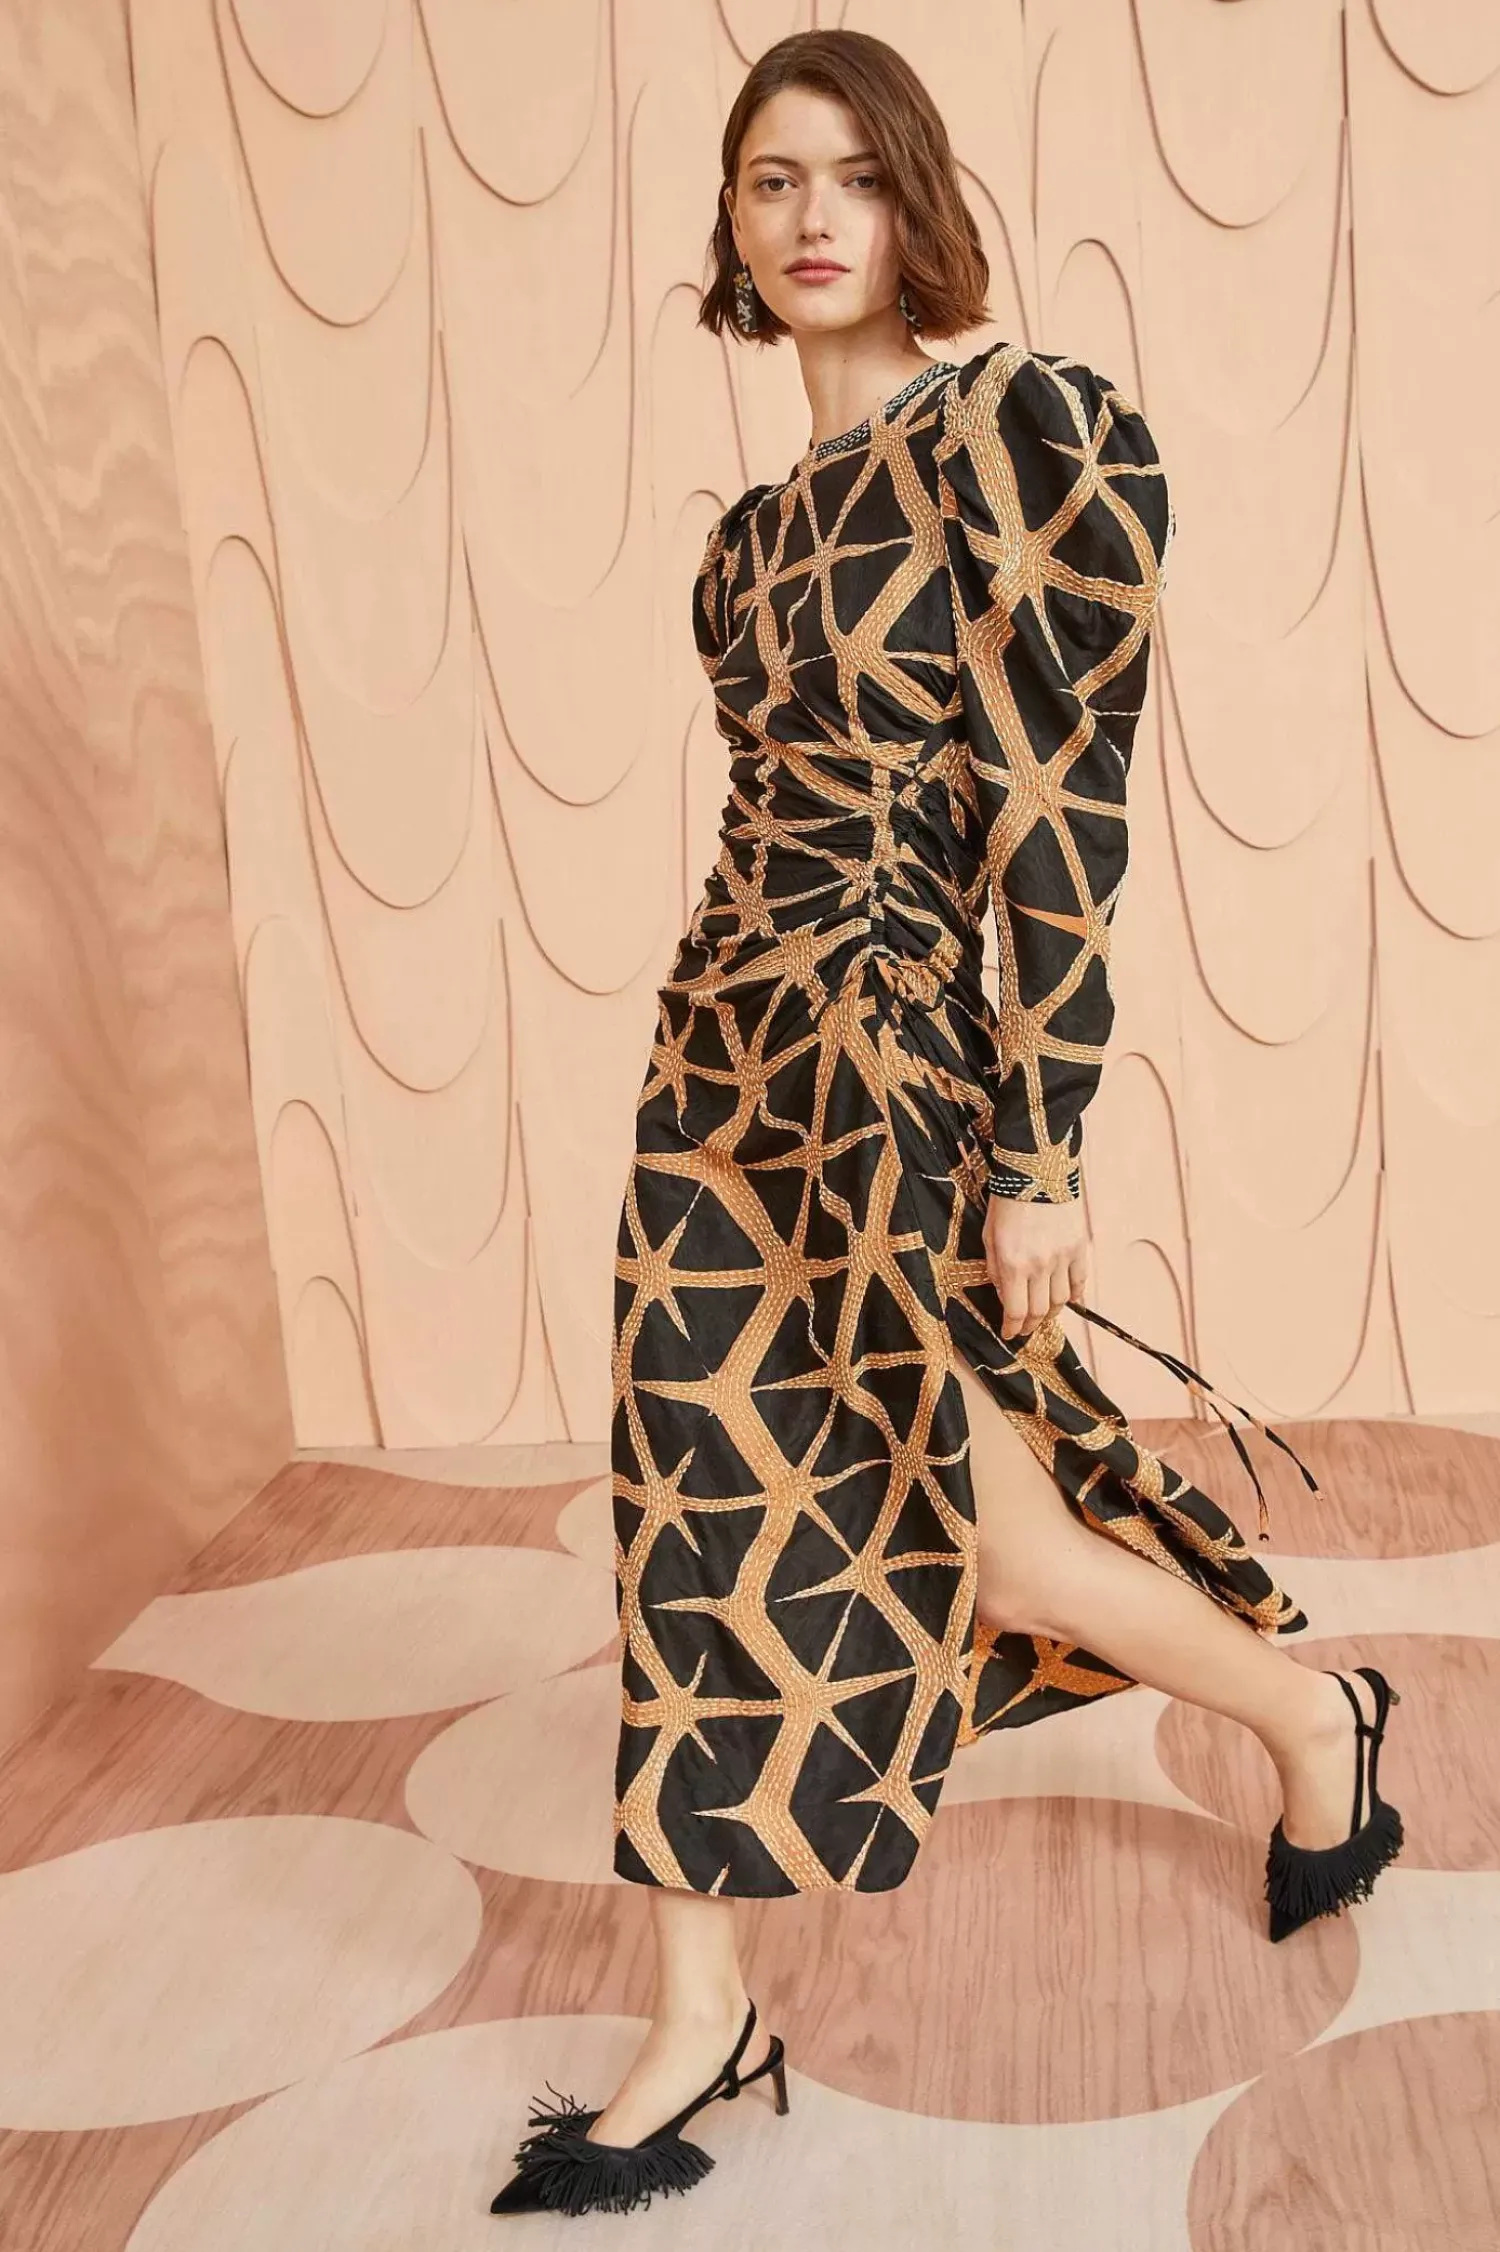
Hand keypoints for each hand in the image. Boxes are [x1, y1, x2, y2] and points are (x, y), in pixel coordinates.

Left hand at [982, 1193, 1089, 1340]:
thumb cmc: (1007, 1204)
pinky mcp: (1078, 1248)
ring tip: (1043, 1315)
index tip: (1009, 1333)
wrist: (1036, 1173)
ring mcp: (1062, 1258)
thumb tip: (1004, 1296)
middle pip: (1040, 1311)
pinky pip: (1079, 1281)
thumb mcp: (990, 1238)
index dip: (1012, 1327)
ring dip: (1052, 1314)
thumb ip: (996, 1271)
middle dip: (1030, 1325)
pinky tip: (1070, 1303)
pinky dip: (1075, 1297)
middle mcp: (1040, 1266)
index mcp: (1014, 1264)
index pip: (1015, 1310)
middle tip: (1024, 1328)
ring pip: (1061, 1301)